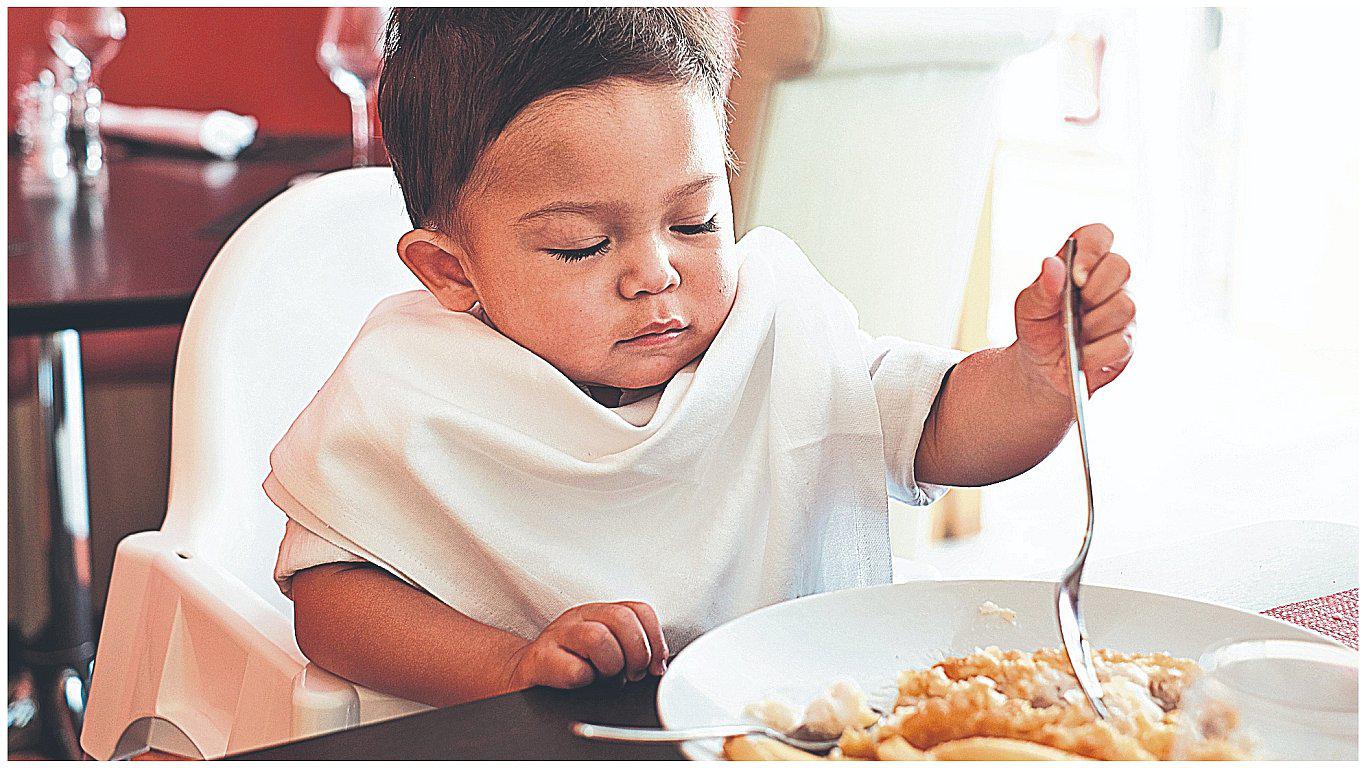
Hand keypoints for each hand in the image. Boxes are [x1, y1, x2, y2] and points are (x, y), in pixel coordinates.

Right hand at [507, 601, 668, 689]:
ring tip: (604, 676)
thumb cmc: (570, 665)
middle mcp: (579, 617)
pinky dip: (585, 681)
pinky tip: (581, 683)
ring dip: (611, 665)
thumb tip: (660, 666)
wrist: (525, 676)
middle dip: (637, 653)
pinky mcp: (540, 658)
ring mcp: (558, 635)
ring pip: (599, 637)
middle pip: (622, 619)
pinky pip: (575, 670)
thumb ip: (632, 648)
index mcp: (599, 612)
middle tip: (632, 674)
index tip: (655, 665)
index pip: (639, 610)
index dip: (655, 639)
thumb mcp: (605, 649)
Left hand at [1013, 224, 1134, 398]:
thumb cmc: (1037, 329)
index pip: (1099, 235)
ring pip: (1126, 305)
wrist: (1039, 369)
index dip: (1092, 249)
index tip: (1076, 276)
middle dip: (1094, 290)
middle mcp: (1109, 284)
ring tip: (1075, 334)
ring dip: (1093, 324)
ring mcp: (1122, 312)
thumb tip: (1053, 264)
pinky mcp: (1127, 343)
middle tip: (1073, 308)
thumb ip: (1041, 287)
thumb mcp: (1028, 308)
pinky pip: (1121, 342)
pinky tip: (1082, 355)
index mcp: (1083, 265)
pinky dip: (1095, 352)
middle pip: (1122, 266)